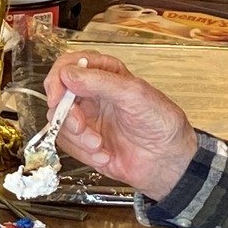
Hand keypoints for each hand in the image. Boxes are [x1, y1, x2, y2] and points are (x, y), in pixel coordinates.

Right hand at [45, 51, 196, 201]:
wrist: (168, 161)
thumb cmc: (161, 123)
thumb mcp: (134, 94)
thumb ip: (99, 81)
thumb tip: (68, 74)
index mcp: (106, 74)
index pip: (69, 66)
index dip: (58, 79)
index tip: (59, 97)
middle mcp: (93, 94)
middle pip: (59, 96)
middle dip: (67, 115)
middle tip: (81, 126)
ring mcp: (88, 119)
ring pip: (59, 122)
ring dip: (78, 138)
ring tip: (99, 145)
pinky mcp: (85, 142)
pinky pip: (67, 144)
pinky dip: (83, 152)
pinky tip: (104, 154)